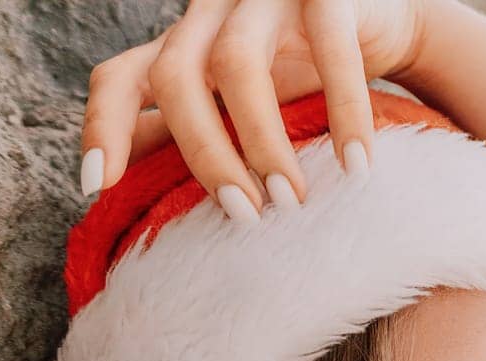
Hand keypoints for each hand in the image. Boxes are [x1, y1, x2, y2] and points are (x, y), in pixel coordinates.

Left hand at [79, 0, 434, 209]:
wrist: (386, 26)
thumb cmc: (305, 75)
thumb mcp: (240, 108)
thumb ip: (193, 136)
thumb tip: (131, 194)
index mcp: (182, 45)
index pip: (118, 77)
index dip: (101, 127)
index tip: (99, 186)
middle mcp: (212, 15)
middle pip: (175, 76)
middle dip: (201, 153)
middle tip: (242, 215)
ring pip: (237, 62)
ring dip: (260, 140)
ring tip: (291, 200)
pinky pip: (330, 50)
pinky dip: (343, 113)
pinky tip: (356, 166)